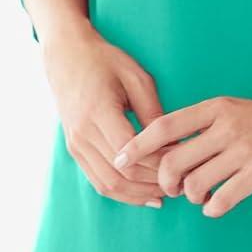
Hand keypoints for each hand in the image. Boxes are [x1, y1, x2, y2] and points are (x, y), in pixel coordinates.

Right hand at [41, 23, 178, 207]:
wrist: (67, 57)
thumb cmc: (106, 62)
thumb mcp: (137, 79)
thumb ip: (153, 114)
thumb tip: (173, 146)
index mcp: (98, 112)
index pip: (132, 153)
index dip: (159, 164)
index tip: (184, 163)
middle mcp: (83, 134)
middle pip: (122, 174)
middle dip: (154, 183)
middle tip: (182, 183)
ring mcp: (76, 145)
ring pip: (109, 184)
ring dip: (139, 194)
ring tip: (167, 193)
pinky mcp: (75, 151)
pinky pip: (98, 182)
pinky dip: (123, 193)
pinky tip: (145, 194)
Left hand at [110, 94, 251, 217]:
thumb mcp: (239, 112)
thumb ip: (208, 126)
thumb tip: (170, 152)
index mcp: (217, 107)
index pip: (164, 126)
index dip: (137, 145)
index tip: (119, 160)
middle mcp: (227, 126)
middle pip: (173, 161)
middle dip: (165, 183)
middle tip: (174, 190)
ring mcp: (244, 150)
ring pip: (194, 184)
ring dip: (192, 197)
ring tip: (204, 195)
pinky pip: (221, 199)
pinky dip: (213, 208)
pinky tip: (220, 204)